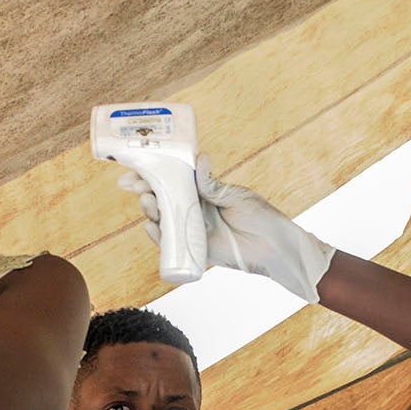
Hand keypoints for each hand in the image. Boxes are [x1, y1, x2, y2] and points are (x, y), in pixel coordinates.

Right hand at [120, 155, 334, 301]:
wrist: (275, 248)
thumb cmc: (261, 217)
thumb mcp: (235, 197)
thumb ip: (212, 184)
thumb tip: (198, 159)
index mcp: (204, 191)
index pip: (173, 179)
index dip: (153, 173)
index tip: (135, 169)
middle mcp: (195, 209)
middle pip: (163, 198)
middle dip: (145, 190)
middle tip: (135, 185)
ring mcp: (194, 229)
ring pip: (165, 219)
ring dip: (150, 210)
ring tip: (147, 202)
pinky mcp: (197, 249)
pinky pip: (173, 243)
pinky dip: (159, 236)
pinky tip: (151, 226)